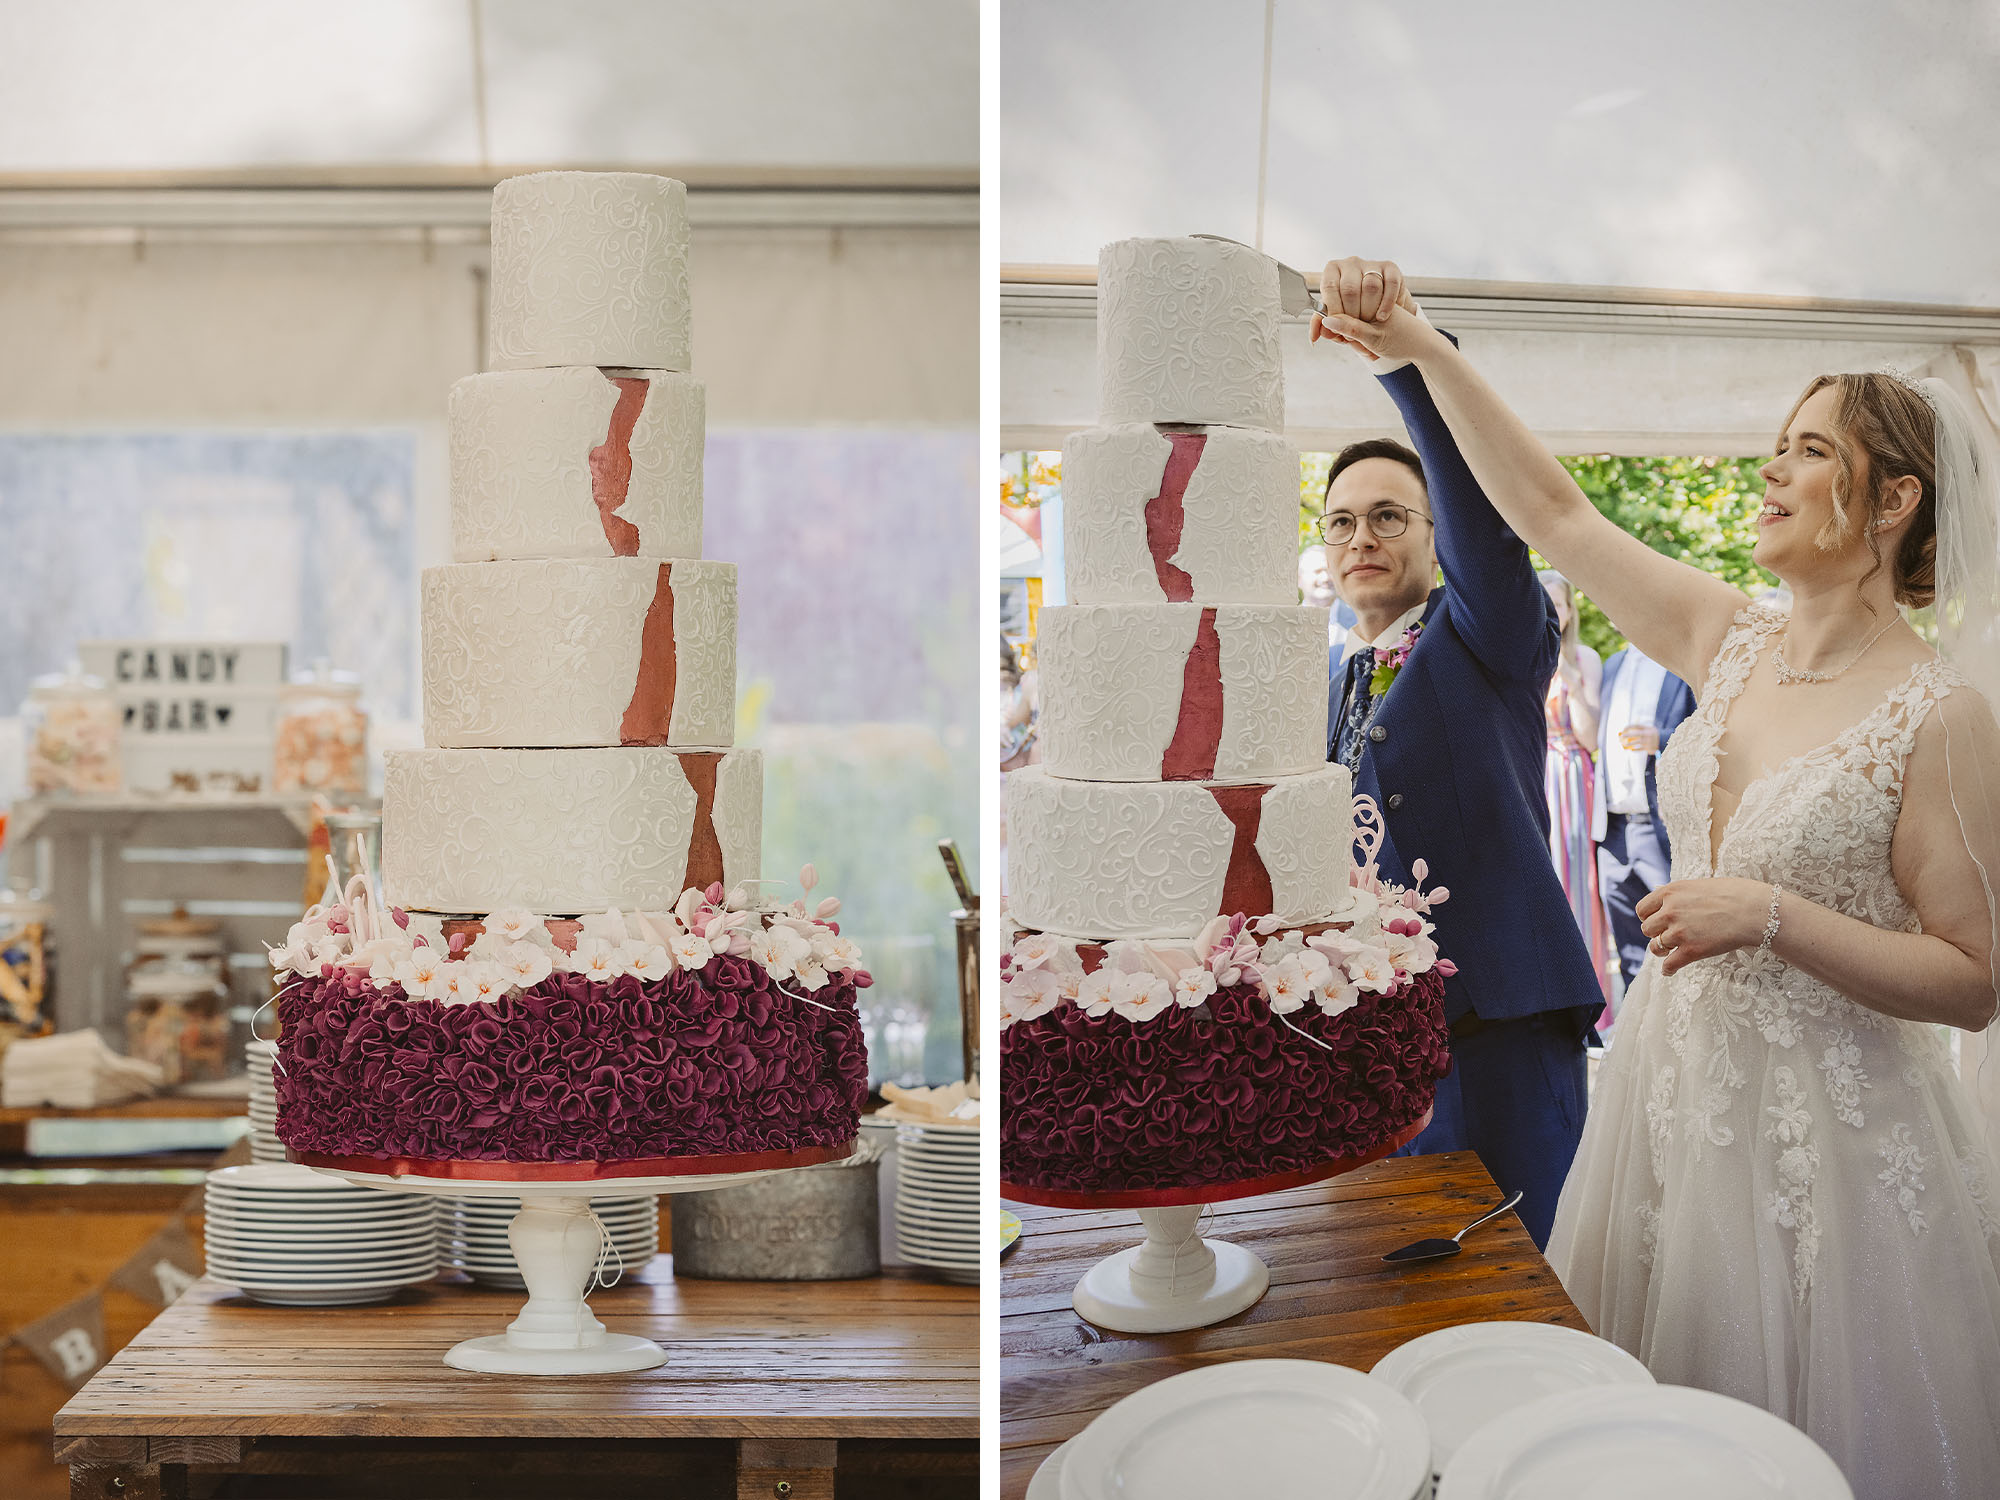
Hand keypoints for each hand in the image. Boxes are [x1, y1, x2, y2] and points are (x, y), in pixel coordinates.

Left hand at [1310, 258, 1445, 363]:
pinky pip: (1390, 284)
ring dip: (1369, 310)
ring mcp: (1372, 264)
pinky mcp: (1391, 268)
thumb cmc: (1353, 311)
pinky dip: (1386, 304)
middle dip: (1351, 314)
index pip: (1329, 286)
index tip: (1336, 324)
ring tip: (1367, 324)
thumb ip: (1322, 323)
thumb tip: (1314, 336)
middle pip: (1350, 288)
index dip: (1333, 309)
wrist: (1381, 311)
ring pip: (1370, 286)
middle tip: (1353, 329)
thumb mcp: (1335, 316)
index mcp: (1332, 270)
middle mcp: (1351, 263)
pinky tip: (1381, 317)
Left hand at [1618, 724, 1660, 754]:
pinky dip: (1635, 750)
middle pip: (1635, 734)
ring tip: (1624, 744)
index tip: (1623, 729)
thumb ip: (1642, 729)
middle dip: (1627, 735)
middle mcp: (1647, 735)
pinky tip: (1631, 750)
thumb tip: (1629, 729)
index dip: (1629, 727)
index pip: (1636, 726)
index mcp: (1647, 729)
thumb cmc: (1655, 735)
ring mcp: (1648, 742)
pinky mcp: (1648, 748)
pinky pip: (1640, 749)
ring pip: (1636, 743)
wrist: (1665, 742)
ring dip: (1629, 744)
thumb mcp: (1650, 729)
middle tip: (1621, 736)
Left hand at [1636, 878, 1771, 976]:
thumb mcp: (1699, 885)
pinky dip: (1667, 970)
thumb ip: (1679, 894)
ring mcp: (1680, 932)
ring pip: (1655, 947)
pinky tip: (1669, 971)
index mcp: (1670, 892)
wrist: (1755, 910)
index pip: (1642, 910)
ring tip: (1669, 951)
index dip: (1648, 917)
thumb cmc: (1734, 894)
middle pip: (1647, 929)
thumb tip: (1662, 895)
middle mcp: (1670, 911)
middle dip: (1656, 933)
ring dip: (1661, 951)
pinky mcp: (1692, 951)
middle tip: (1668, 935)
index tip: (1656, 922)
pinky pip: (1669, 965)